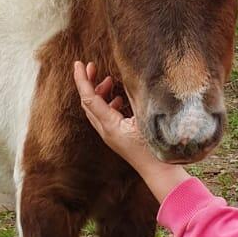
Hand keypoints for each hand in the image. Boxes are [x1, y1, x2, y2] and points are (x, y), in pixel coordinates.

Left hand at [72, 61, 189, 202]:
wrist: (159, 172)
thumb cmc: (156, 147)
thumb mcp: (146, 118)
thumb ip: (135, 98)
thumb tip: (127, 80)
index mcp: (110, 125)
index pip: (89, 98)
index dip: (82, 79)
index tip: (78, 63)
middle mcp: (105, 131)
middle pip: (88, 103)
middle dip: (89, 82)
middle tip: (93, 66)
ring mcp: (110, 136)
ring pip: (95, 110)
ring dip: (99, 93)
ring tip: (110, 80)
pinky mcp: (117, 137)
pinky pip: (104, 117)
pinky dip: (107, 103)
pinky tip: (118, 99)